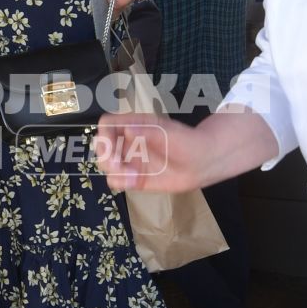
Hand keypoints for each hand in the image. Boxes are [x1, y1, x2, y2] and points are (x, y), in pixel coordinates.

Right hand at [95, 113, 211, 192]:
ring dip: (114, 172)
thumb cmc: (190, 143)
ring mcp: (131, 159)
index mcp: (136, 125)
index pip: (107, 124)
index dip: (104, 136)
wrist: (204, 163)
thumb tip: (127, 130)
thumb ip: (149, 133)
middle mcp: (129, 141)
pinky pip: (117, 180)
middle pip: (102, 145)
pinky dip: (121, 183)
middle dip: (107, 158)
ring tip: (134, 177)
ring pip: (106, 164)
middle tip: (120, 168)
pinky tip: (137, 182)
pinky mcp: (135, 176)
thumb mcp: (171, 135)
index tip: (112, 150)